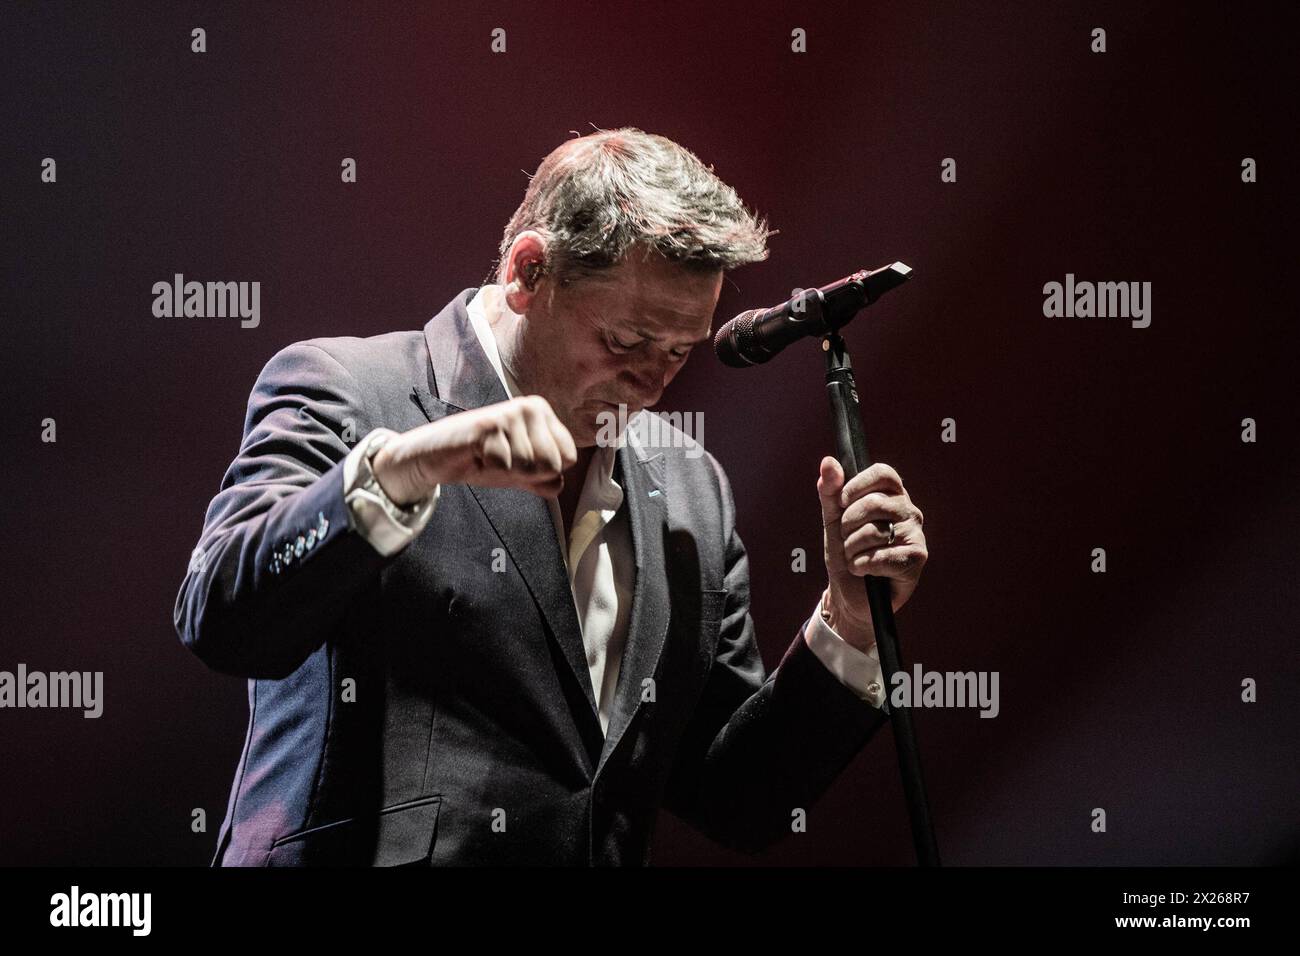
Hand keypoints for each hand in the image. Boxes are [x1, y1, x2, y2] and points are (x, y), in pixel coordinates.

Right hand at [371, 395, 577, 504]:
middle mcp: (530, 406)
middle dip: (526, 474)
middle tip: (502, 460)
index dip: (544, 472)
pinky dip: (489, 470)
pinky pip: (505, 467)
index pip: (569, 458)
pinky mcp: (489, 426)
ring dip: (506, 471)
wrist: (435, 455)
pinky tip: (477, 455)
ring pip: (530, 467)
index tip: (518, 461)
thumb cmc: (478, 459)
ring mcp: (510, 414)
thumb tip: (560, 485)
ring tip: (488, 456)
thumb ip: (541, 479)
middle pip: (554, 464)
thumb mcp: (517, 471)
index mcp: (542, 412)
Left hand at [816, 456, 926, 651]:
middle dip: (847, 525)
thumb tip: (828, 462)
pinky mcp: (916, 559)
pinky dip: (862, 566)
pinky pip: (881, 557)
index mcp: (892, 496)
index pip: (883, 473)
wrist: (847, 593)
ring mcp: (915, 535)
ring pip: (874, 532)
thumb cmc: (845, 553)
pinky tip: (864, 571)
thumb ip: (830, 491)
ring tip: (854, 558)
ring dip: (852, 549)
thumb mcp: (832, 520)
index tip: (842, 503)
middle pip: (874, 503)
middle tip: (846, 539)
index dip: (856, 486)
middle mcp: (909, 511)